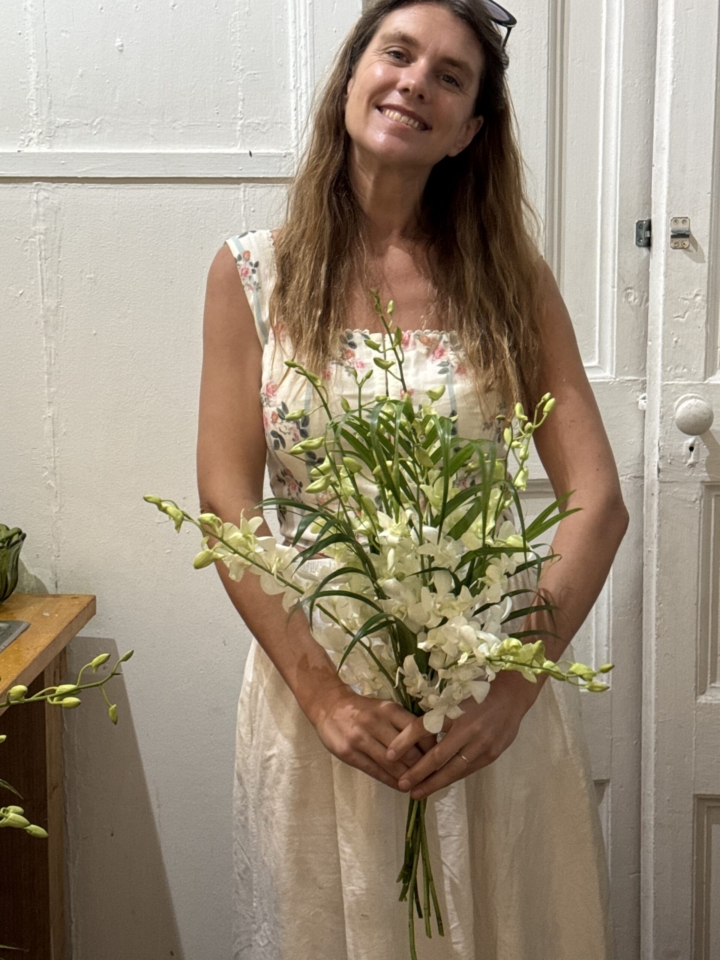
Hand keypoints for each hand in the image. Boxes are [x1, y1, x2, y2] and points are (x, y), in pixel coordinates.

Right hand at [307, 685, 436, 790]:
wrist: (328, 706)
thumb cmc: (362, 709)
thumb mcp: (384, 709)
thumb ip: (403, 724)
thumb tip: (429, 745)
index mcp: (389, 709)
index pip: (419, 731)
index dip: (431, 749)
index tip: (439, 759)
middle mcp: (377, 722)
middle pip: (408, 751)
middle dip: (422, 768)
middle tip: (432, 778)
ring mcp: (361, 738)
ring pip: (392, 764)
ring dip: (407, 778)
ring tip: (417, 786)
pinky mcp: (349, 752)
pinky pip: (375, 771)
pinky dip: (390, 781)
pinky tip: (399, 786)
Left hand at [385, 674, 534, 798]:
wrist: (512, 695)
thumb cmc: (477, 689)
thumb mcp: (453, 693)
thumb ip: (436, 711)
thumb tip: (408, 729)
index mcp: (454, 709)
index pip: (423, 728)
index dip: (404, 742)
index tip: (389, 755)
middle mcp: (467, 728)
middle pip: (437, 756)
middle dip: (417, 773)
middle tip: (401, 785)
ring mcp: (481, 744)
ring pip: (453, 769)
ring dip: (433, 783)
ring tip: (417, 792)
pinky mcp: (491, 754)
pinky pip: (467, 770)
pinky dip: (452, 778)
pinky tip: (440, 784)